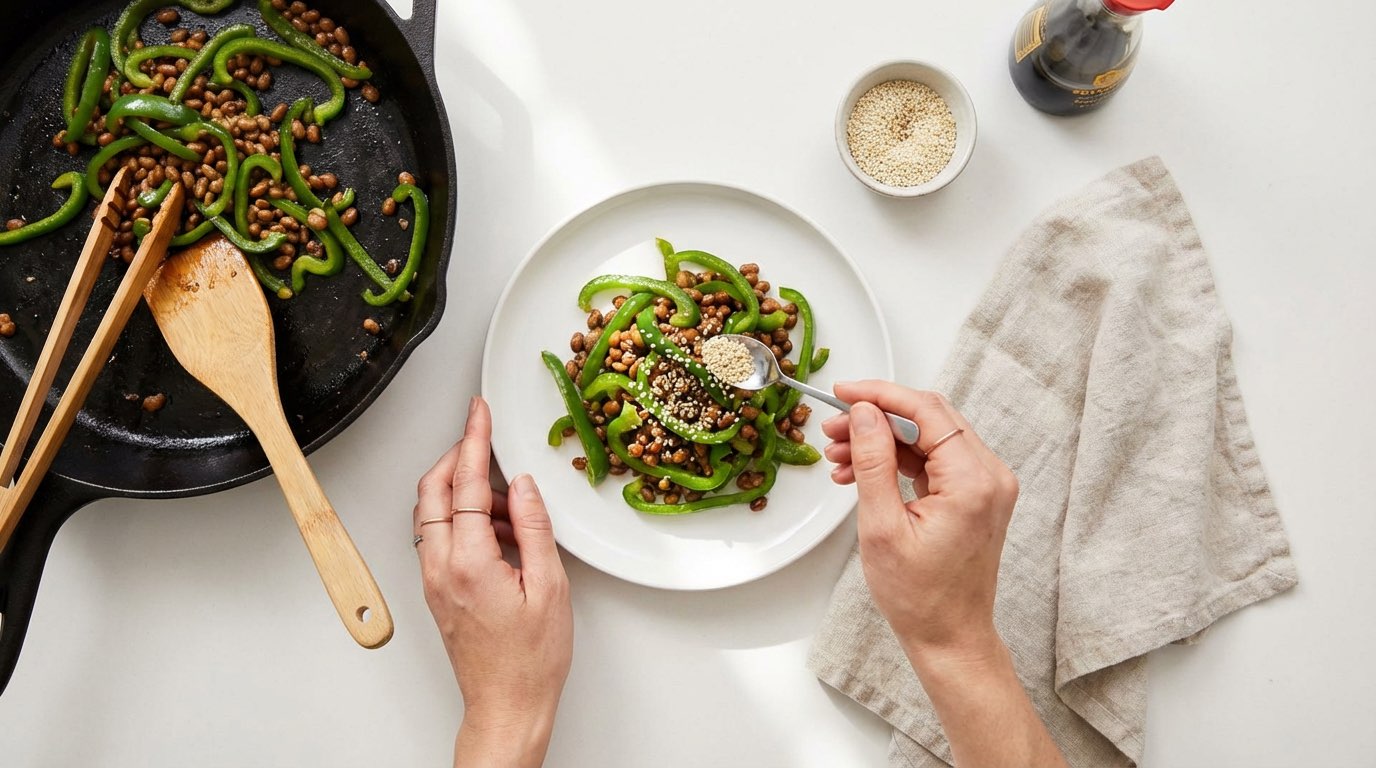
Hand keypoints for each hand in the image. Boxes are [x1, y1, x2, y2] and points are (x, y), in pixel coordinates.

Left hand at [413, 397, 572, 767]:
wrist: (506, 706)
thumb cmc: (530, 661)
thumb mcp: (549, 587)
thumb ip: (534, 528)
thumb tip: (525, 486)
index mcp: (468, 563)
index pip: (468, 486)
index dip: (475, 441)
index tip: (479, 413)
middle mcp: (440, 568)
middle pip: (434, 493)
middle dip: (458, 458)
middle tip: (484, 439)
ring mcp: (434, 581)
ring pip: (434, 514)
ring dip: (465, 494)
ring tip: (514, 508)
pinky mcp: (437, 591)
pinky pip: (441, 539)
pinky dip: (464, 521)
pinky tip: (502, 533)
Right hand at [825, 383, 1066, 766]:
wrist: (950, 637)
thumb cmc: (920, 597)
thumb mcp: (881, 527)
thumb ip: (873, 463)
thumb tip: (865, 414)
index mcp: (973, 481)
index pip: (926, 411)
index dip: (881, 395)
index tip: (844, 393)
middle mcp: (989, 476)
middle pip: (929, 419)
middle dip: (876, 418)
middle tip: (833, 428)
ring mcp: (986, 485)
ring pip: (928, 437)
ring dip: (882, 440)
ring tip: (839, 455)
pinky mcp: (975, 495)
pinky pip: (934, 460)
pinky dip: (897, 460)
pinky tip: (860, 471)